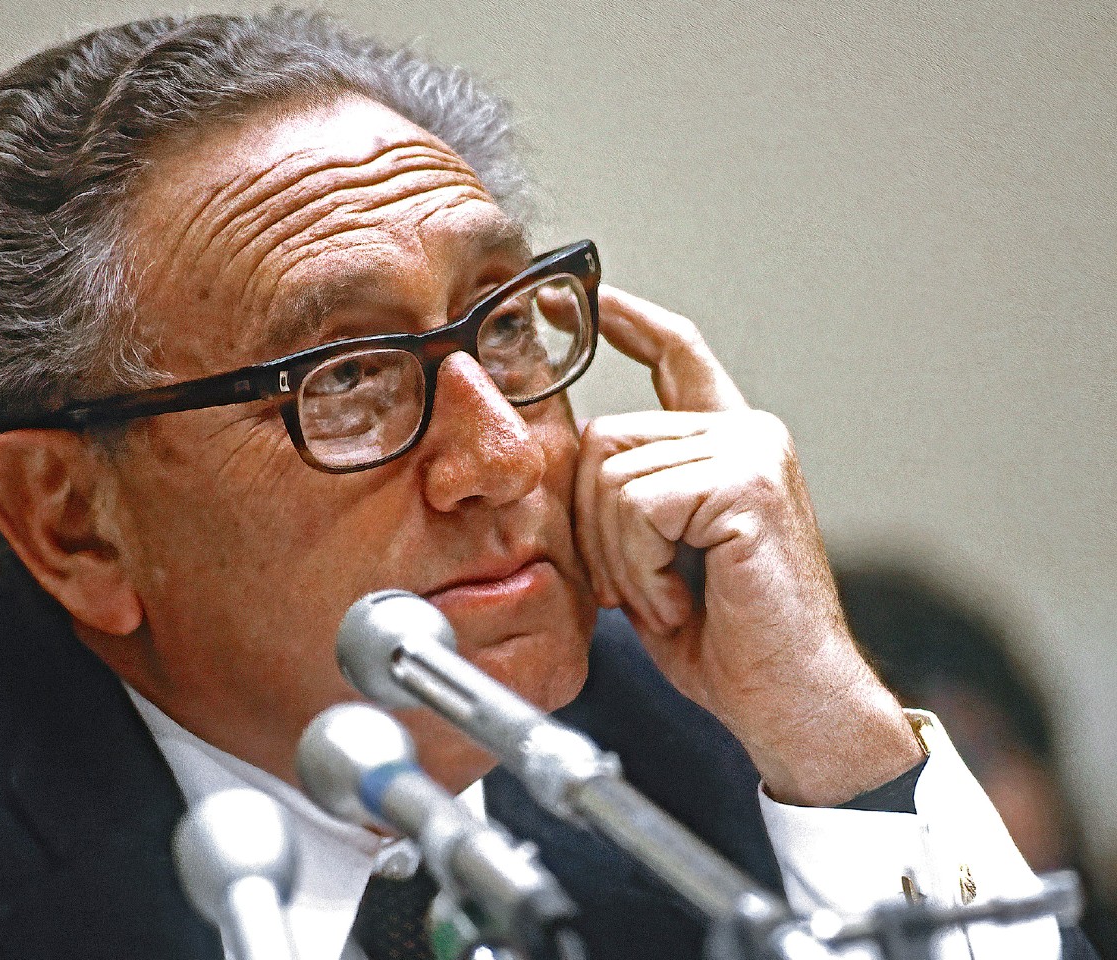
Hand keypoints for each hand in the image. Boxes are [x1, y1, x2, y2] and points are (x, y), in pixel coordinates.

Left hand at [574, 287, 923, 805]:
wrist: (792, 703)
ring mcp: (750, 452)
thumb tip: (566, 460)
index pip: (678, 356)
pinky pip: (635, 507)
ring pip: (610, 474)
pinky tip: (678, 603)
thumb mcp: (655, 558)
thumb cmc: (725, 642)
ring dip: (618, 558)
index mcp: (728, 448)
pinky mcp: (747, 483)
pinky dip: (637, 570)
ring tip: (668, 599)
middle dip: (594, 527)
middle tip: (641, 589)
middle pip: (602, 437)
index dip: (630, 323)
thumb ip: (625, 500)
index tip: (588, 296)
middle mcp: (745, 435)